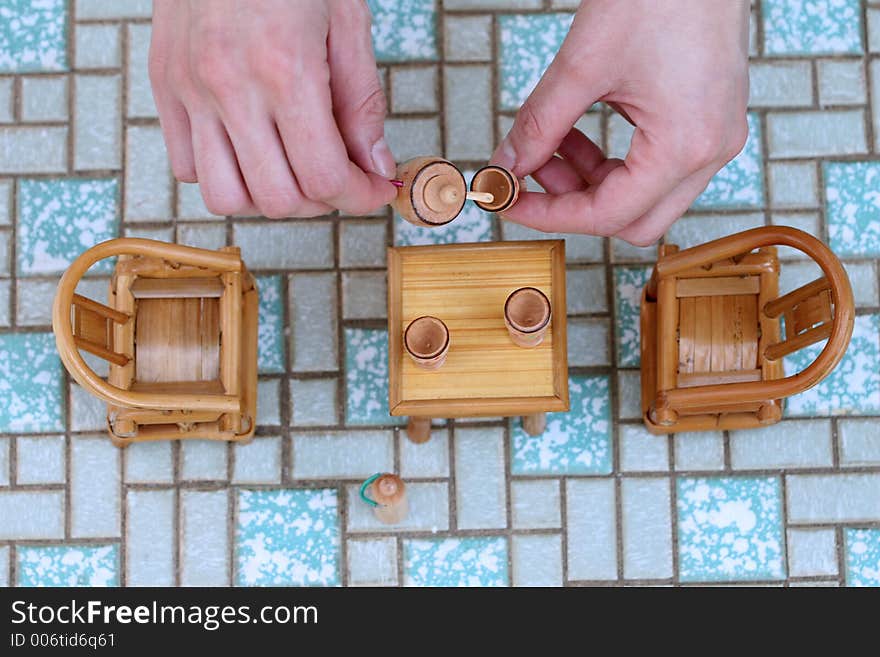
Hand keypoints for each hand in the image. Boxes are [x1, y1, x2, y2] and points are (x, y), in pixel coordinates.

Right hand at [149, 0, 396, 217]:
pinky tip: (250, 148)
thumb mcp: (346, 22)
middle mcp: (228, 85)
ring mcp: (189, 89)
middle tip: (339, 176)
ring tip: (292, 168)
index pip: (323, 176)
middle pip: (278, 199)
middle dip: (321, 201)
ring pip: (226, 198)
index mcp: (283, 68)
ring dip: (268, 198)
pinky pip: (186, 168)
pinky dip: (223, 175)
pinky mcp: (165, 87)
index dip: (358, 197)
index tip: (373, 191)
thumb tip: (375, 167)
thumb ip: (362, 103)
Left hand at [490, 0, 749, 245]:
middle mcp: (711, 152)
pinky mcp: (708, 122)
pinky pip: (656, 167)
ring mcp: (714, 138)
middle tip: (531, 176)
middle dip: (573, 205)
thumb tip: (506, 167)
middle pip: (632, 221)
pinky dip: (612, 161)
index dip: (550, 215)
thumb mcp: (583, 64)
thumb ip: (539, 125)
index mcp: (687, 146)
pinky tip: (578, 132)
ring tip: (549, 145)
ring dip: (590, 182)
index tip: (509, 201)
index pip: (608, 215)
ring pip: (643, 197)